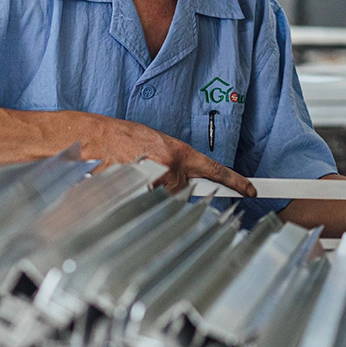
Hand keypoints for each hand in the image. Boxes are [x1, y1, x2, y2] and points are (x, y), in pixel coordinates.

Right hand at [84, 116, 255, 196]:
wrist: (94, 138)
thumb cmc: (120, 137)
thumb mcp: (155, 145)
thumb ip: (173, 163)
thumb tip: (181, 180)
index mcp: (178, 153)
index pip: (214, 170)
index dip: (235, 181)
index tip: (251, 190)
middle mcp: (170, 169)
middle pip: (182, 193)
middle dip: (169, 189)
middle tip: (149, 176)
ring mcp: (155, 184)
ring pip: (163, 203)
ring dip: (151, 197)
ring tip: (132, 178)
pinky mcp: (139, 196)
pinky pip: (146, 209)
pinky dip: (137, 203)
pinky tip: (125, 187)